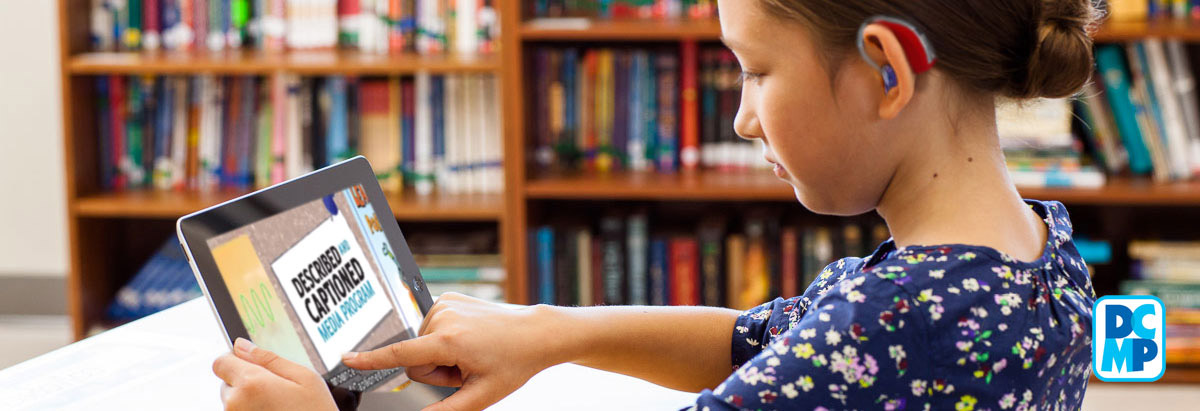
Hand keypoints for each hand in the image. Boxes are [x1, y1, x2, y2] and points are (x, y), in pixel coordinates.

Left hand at [213, 338, 337, 410]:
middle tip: (274, 390)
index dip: (236, 359)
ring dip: (248, 399)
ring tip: (275, 405)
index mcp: (251, 384)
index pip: (221, 362)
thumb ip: (269, 358)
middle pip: (227, 381)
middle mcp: (236, 403)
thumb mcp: (304, 377)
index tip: (251, 364)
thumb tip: (242, 346)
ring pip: (233, 399)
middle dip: (246, 381)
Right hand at [342, 293, 559, 410]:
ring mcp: (445, 304)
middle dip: (434, 370)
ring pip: (421, 343)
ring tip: (470, 352)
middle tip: (466, 367)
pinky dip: (443, 337)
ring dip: (440, 354)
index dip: (370, 359)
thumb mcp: (481, 396)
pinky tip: (467, 338)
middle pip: (414, 357)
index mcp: (449, 341)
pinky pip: (430, 327)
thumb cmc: (513, 363)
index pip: (400, 354)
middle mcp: (443, 317)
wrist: (535, 333)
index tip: (346, 359)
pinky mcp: (448, 297)